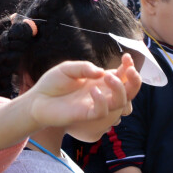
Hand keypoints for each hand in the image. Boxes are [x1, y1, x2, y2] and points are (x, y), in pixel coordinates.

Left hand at [26, 56, 140, 129]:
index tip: (126, 57)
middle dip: (135, 80)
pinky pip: (101, 111)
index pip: (122, 76)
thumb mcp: (68, 68)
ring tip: (109, 77)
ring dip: (120, 89)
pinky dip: (101, 101)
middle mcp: (102, 93)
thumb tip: (102, 72)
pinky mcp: (86, 115)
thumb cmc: (53, 83)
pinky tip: (94, 90)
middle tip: (130, 70)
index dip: (129, 67)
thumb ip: (84, 67)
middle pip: (128, 91)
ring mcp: (96, 105)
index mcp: (100, 81)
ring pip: (119, 102)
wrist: (38, 99)